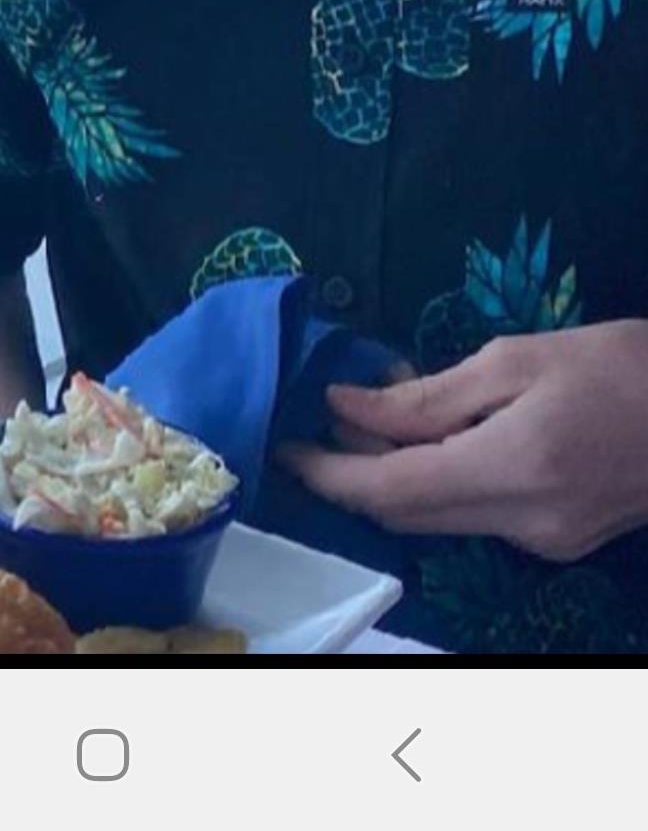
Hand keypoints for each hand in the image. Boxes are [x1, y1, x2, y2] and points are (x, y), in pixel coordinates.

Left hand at [278, 322, 647, 561]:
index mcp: (512, 468)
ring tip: (370, 422)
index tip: (286, 443)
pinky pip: (476, 519)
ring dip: (394, 479)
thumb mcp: (517, 357)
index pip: (391, 491)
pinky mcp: (558, 544)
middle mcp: (523, 523)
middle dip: (351, 477)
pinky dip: (441, 483)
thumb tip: (348, 406)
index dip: (329, 474)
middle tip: (316, 428)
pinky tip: (434, 440)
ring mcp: (543, 543)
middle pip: (407, 516)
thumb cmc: (617, 363)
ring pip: (439, 521)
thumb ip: (428, 394)